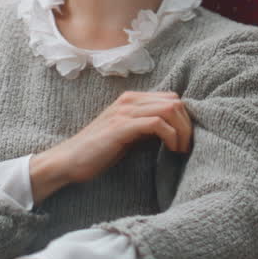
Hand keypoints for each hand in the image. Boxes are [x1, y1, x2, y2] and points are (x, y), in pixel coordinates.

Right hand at [31, 91, 191, 202]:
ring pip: (170, 109)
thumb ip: (146, 126)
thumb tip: (175, 130)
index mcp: (131, 99)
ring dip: (182, 131)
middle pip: (175, 101)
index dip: (185, 118)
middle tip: (186, 147)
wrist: (70, 160)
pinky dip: (171, 136)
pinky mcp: (122, 127)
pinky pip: (157, 124)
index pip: (171, 98)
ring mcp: (125, 112)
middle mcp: (129, 100)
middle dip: (187, 124)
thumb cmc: (98, 151)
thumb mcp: (128, 134)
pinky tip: (171, 150)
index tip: (185, 139)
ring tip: (181, 149)